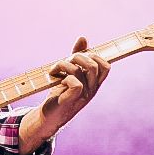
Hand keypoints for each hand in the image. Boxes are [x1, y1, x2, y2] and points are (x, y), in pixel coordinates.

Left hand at [21, 37, 109, 152]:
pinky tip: (56, 80)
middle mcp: (91, 89)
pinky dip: (64, 77)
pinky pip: (75, 83)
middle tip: (65, 61)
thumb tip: (83, 38)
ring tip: (55, 69)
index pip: (106, 66)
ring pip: (82, 70)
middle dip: (78, 56)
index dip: (94, 55)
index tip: (78, 56)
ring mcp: (83, 96)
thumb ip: (76, 57)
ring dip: (65, 64)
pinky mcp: (71, 100)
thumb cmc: (59, 93)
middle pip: (94, 65)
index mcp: (93, 82)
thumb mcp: (69, 72)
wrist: (47, 116)